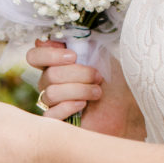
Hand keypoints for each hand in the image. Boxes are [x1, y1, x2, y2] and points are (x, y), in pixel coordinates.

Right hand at [28, 40, 145, 139]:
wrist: (128, 109)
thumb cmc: (115, 82)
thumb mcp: (100, 55)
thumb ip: (78, 43)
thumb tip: (51, 39)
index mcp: (57, 64)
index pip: (35, 56)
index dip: (49, 55)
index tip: (73, 56)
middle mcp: (50, 83)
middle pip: (49, 75)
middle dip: (78, 74)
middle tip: (98, 77)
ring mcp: (52, 103)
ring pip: (51, 93)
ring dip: (79, 90)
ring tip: (97, 93)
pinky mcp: (57, 122)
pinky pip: (51, 113)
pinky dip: (69, 106)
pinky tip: (84, 105)